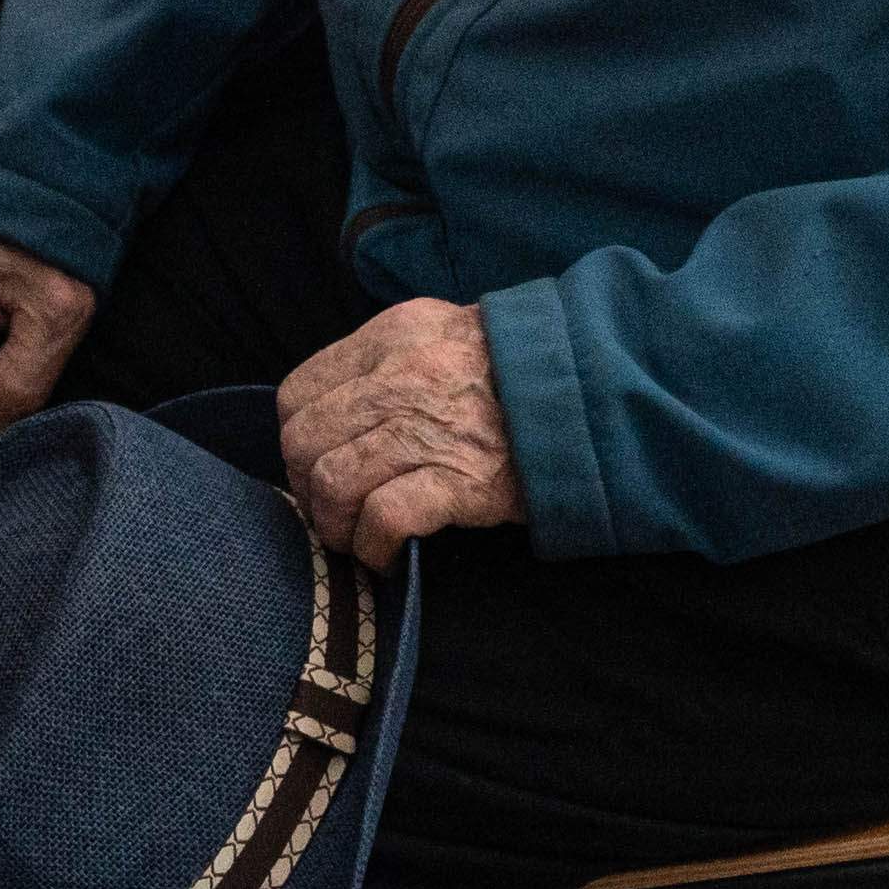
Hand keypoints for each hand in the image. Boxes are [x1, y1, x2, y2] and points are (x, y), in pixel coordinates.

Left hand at [273, 294, 523, 563]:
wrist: (591, 394)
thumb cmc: (513, 372)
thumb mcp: (442, 334)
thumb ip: (385, 360)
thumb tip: (331, 412)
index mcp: (391, 337)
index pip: (298, 394)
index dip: (300, 440)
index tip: (320, 464)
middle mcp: (400, 377)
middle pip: (304, 443)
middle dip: (309, 489)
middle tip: (336, 511)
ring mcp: (428, 428)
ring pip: (333, 482)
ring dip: (336, 525)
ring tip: (358, 537)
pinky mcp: (458, 479)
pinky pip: (383, 517)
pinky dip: (374, 546)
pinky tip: (389, 555)